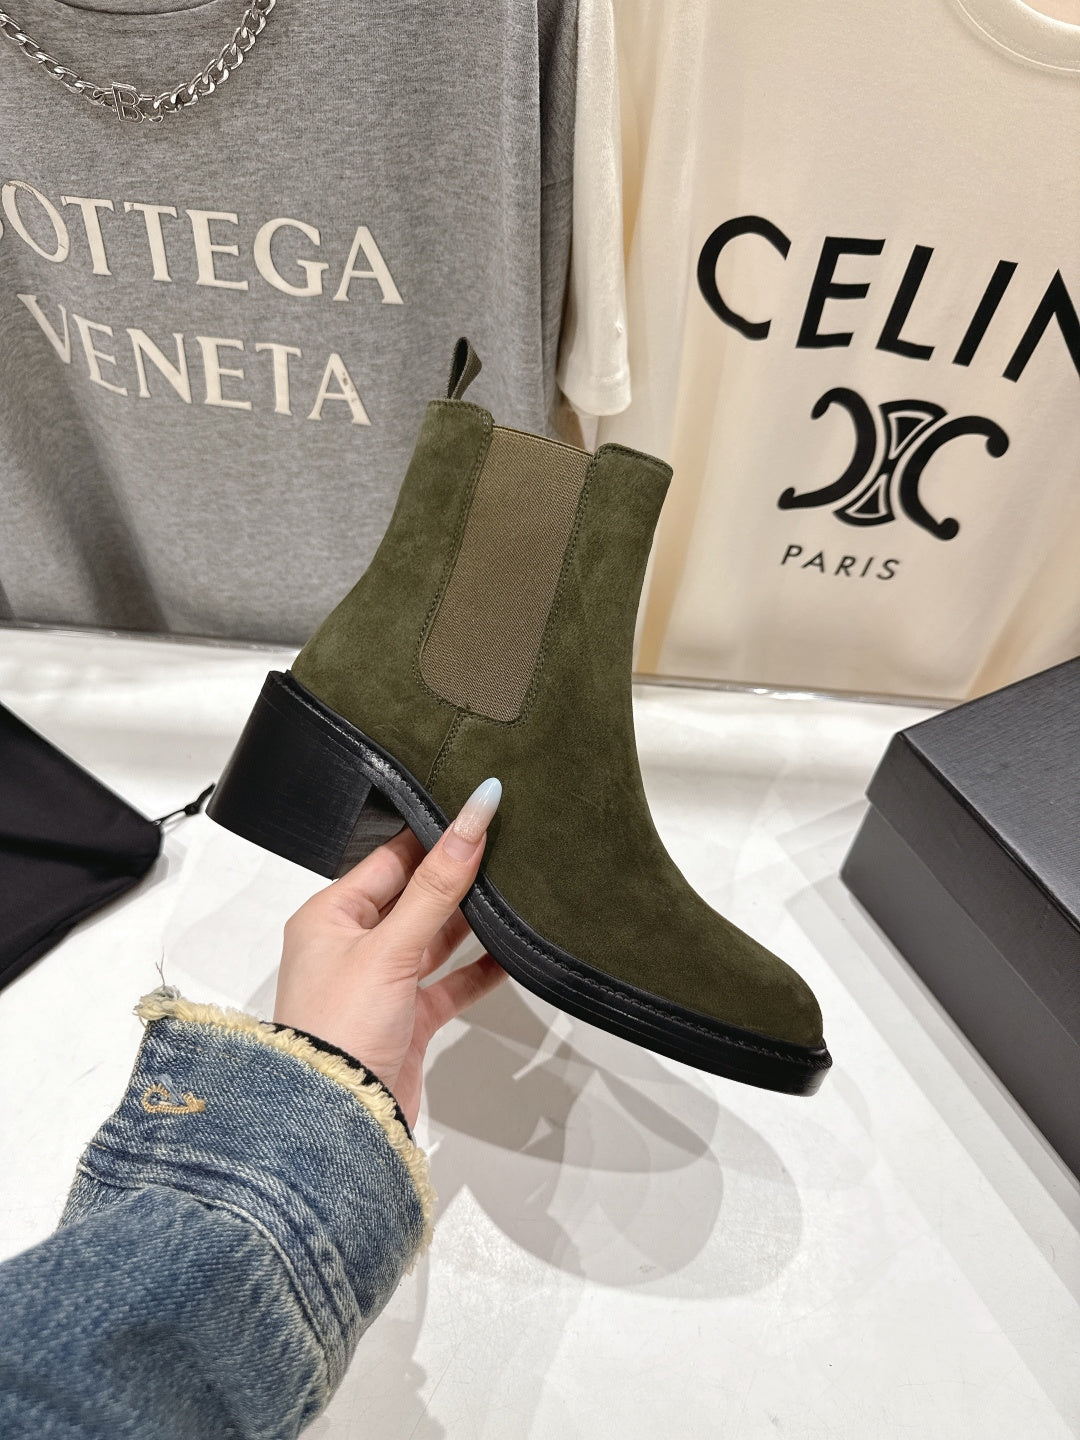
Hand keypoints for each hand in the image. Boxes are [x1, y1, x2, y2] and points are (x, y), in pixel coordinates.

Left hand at [274, 779, 505, 1127]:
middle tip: (504, 846)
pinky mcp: (406, 1020)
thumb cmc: (336, 1030)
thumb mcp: (390, 947)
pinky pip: (448, 984)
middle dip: (456, 877)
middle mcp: (351, 946)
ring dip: (470, 922)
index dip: (433, 837)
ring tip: (513, 892)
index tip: (475, 814)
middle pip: (414, 896)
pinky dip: (478, 970)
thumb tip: (470, 821)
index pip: (390, 860)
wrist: (334, 1121)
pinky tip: (510, 954)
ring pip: (434, 940)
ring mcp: (380, 984)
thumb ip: (437, 885)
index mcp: (329, 917)